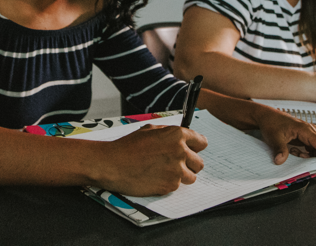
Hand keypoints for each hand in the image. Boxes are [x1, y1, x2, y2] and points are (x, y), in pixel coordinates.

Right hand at [93, 124, 207, 196]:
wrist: (114, 164)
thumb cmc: (129, 146)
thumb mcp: (151, 130)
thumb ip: (169, 132)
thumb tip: (181, 136)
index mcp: (177, 135)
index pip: (202, 142)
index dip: (196, 146)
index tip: (192, 149)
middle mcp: (180, 152)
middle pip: (199, 162)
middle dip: (190, 163)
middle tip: (177, 162)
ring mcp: (176, 170)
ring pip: (191, 176)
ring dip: (182, 175)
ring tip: (166, 171)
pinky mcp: (170, 185)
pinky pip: (178, 186)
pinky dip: (170, 183)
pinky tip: (157, 176)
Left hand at [255, 105, 315, 179]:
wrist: (268, 117)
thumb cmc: (272, 123)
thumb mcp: (274, 137)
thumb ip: (279, 149)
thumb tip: (280, 161)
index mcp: (306, 130)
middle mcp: (312, 132)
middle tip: (311, 171)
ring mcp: (310, 135)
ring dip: (312, 159)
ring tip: (296, 155)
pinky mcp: (307, 139)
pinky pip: (314, 151)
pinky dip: (307, 156)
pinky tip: (295, 153)